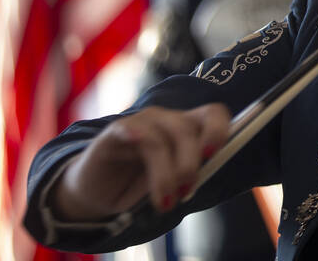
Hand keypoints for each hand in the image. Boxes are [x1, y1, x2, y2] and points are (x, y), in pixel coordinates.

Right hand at [53, 103, 230, 220]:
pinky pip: (131, 130)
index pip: (213, 114)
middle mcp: (167, 120)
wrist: (99, 194)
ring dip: (165, 173)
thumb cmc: (141, 187)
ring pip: (161, 138)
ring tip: (165, 203)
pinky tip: (137, 148)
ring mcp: (141, 123)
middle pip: (187, 128)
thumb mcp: (173, 183)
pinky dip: (138, 138)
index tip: (214, 154)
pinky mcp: (115, 131)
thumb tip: (215, 170)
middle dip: (189, 163)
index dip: (218, 129)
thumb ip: (192, 173)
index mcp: (188, 128)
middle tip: (186, 192)